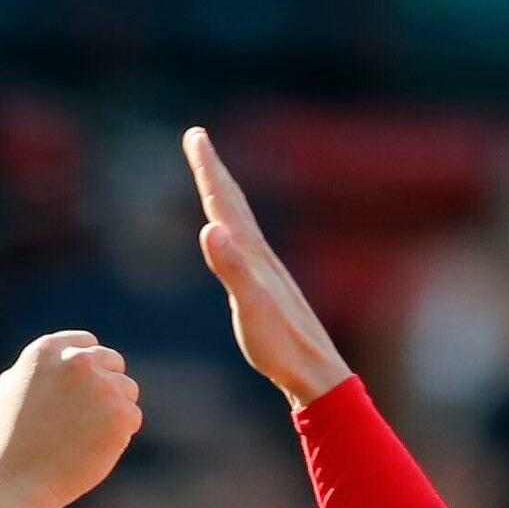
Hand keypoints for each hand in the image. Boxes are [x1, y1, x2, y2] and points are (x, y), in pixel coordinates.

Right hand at [0, 330, 142, 507]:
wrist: (13, 483)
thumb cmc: (9, 443)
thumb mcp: (12, 389)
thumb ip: (42, 368)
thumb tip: (68, 355)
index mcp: (48, 350)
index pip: (88, 344)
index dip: (89, 368)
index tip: (83, 391)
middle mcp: (77, 361)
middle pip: (114, 363)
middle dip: (105, 388)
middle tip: (86, 420)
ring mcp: (101, 387)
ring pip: (127, 390)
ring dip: (113, 412)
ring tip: (83, 438)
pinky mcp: (119, 415)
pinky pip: (132, 418)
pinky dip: (118, 436)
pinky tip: (92, 450)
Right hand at [180, 125, 353, 408]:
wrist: (314, 373)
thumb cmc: (280, 346)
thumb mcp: (250, 308)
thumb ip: (231, 268)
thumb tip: (209, 228)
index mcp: (252, 254)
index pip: (224, 202)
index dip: (207, 168)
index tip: (194, 134)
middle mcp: (260, 255)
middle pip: (233, 202)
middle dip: (212, 170)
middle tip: (196, 138)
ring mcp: (266, 271)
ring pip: (240, 221)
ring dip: (223, 196)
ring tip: (212, 179)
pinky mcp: (268, 289)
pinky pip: (244, 245)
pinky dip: (233, 229)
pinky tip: (234, 238)